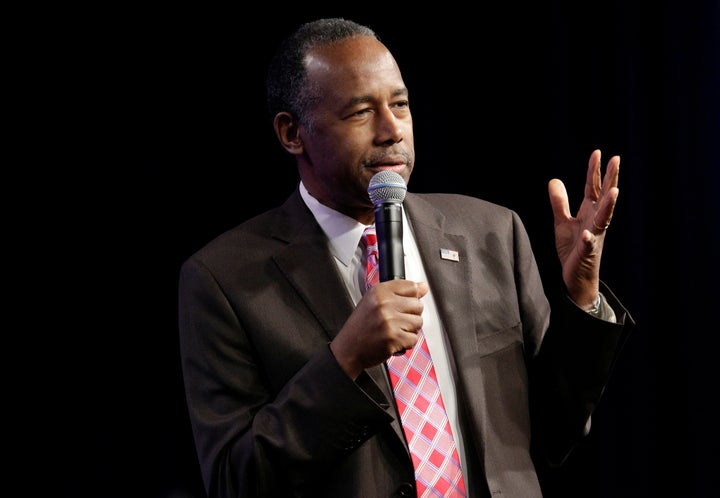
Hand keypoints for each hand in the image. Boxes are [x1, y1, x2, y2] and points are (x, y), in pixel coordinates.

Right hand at [330, 280, 428, 378]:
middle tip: (394, 321)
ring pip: (418, 322)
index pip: (411, 286)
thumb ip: (399, 292)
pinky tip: (393, 341)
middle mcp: (384, 304)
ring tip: (393, 331)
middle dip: (410, 315)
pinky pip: (414, 339)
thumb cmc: (361, 326)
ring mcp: (389, 321)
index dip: (410, 297)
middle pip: (418, 305)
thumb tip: (423, 287)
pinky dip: (406, 343)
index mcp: (379, 291)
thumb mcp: (374, 302)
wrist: (348, 349)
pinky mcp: (394, 338)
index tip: (402, 305)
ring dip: (409, 330)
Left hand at [548, 149, 619, 309]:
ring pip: (604, 218)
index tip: (598, 153)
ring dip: (608, 205)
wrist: (576, 275)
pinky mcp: (587, 252)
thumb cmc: (573, 248)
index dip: (594, 170)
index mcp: (589, 211)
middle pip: (604, 196)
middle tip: (616, 160)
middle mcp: (595, 220)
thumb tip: (554, 180)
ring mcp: (594, 235)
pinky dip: (588, 238)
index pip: (592, 187)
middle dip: (610, 178)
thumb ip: (559, 202)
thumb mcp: (562, 222)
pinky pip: (588, 244)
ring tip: (614, 191)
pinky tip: (587, 233)